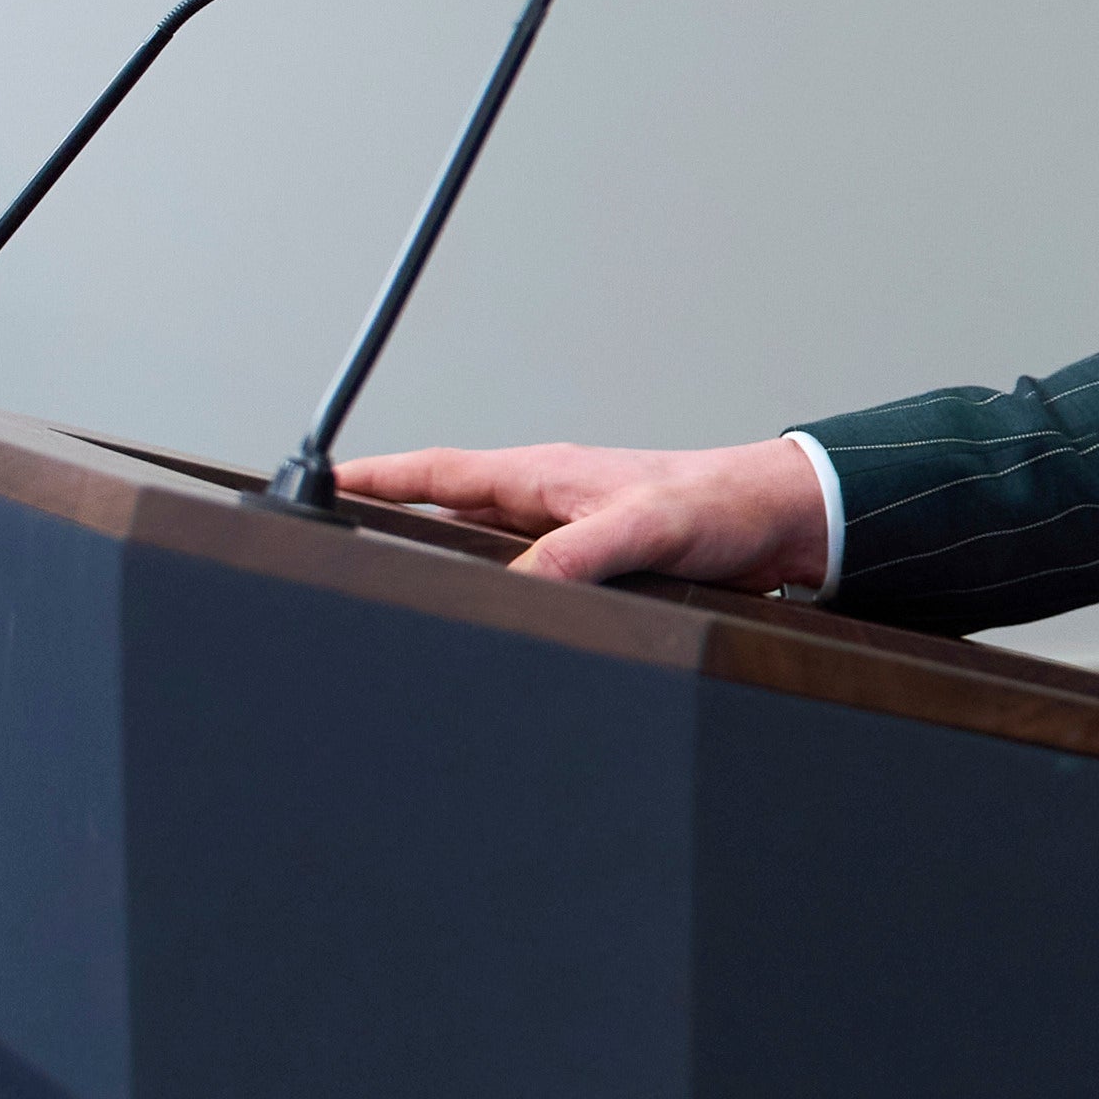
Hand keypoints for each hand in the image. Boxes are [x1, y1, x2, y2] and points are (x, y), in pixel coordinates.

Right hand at [332, 437, 827, 589]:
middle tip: (339, 556)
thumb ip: (580, 555)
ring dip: (447, 573)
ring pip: (483, 554)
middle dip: (391, 533)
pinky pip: (528, 582)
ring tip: (398, 602)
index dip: (373, 480)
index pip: (435, 473)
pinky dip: (502, 598)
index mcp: (542, 475)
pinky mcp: (593, 567)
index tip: (317, 484)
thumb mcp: (644, 528)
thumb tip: (521, 583)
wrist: (781, 525)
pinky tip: (491, 625)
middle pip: (445, 517)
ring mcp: (565, 535)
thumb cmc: (721, 503)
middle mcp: (545, 502)